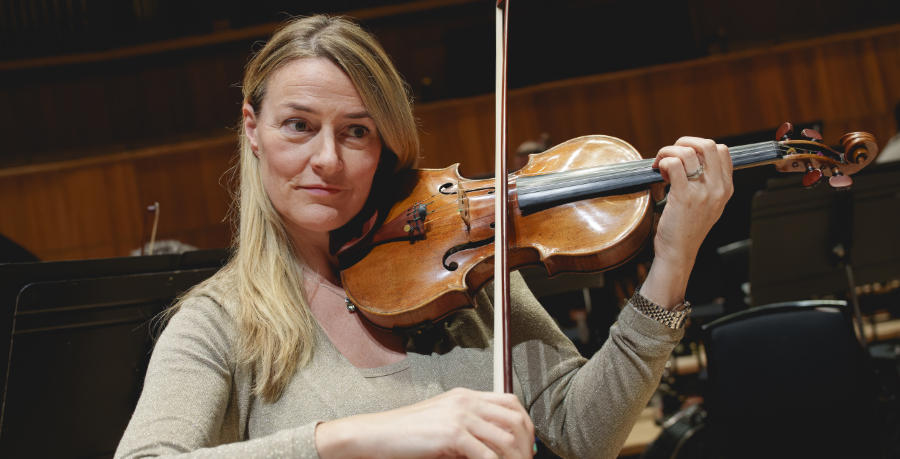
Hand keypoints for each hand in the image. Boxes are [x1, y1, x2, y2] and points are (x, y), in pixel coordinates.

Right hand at [316, 387, 535, 458]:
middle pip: (514, 419)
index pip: (510, 403)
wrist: (376, 434)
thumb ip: (469, 430)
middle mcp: (465, 401)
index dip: (525, 425)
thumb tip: (494, 449)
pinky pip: (486, 455)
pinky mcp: (452, 434)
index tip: (527, 446)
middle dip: (525, 445)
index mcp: (465, 396)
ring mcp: (459, 416)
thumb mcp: (442, 425)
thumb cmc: (405, 434)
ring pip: (505, 439)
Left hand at [641, 137, 732, 308]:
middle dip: (684, 142)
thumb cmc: (687, 229)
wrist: (679, 253)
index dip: (698, 147)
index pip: (721, 150)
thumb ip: (706, 183)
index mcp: (726, 188)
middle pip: (707, 145)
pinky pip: (674, 165)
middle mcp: (718, 188)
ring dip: (667, 152)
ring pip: (687, 152)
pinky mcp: (684, 197)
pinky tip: (657, 173)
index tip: (683, 158)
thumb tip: (688, 159)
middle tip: (670, 155)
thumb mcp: (708, 205)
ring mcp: (702, 193)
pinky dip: (662, 162)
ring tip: (659, 166)